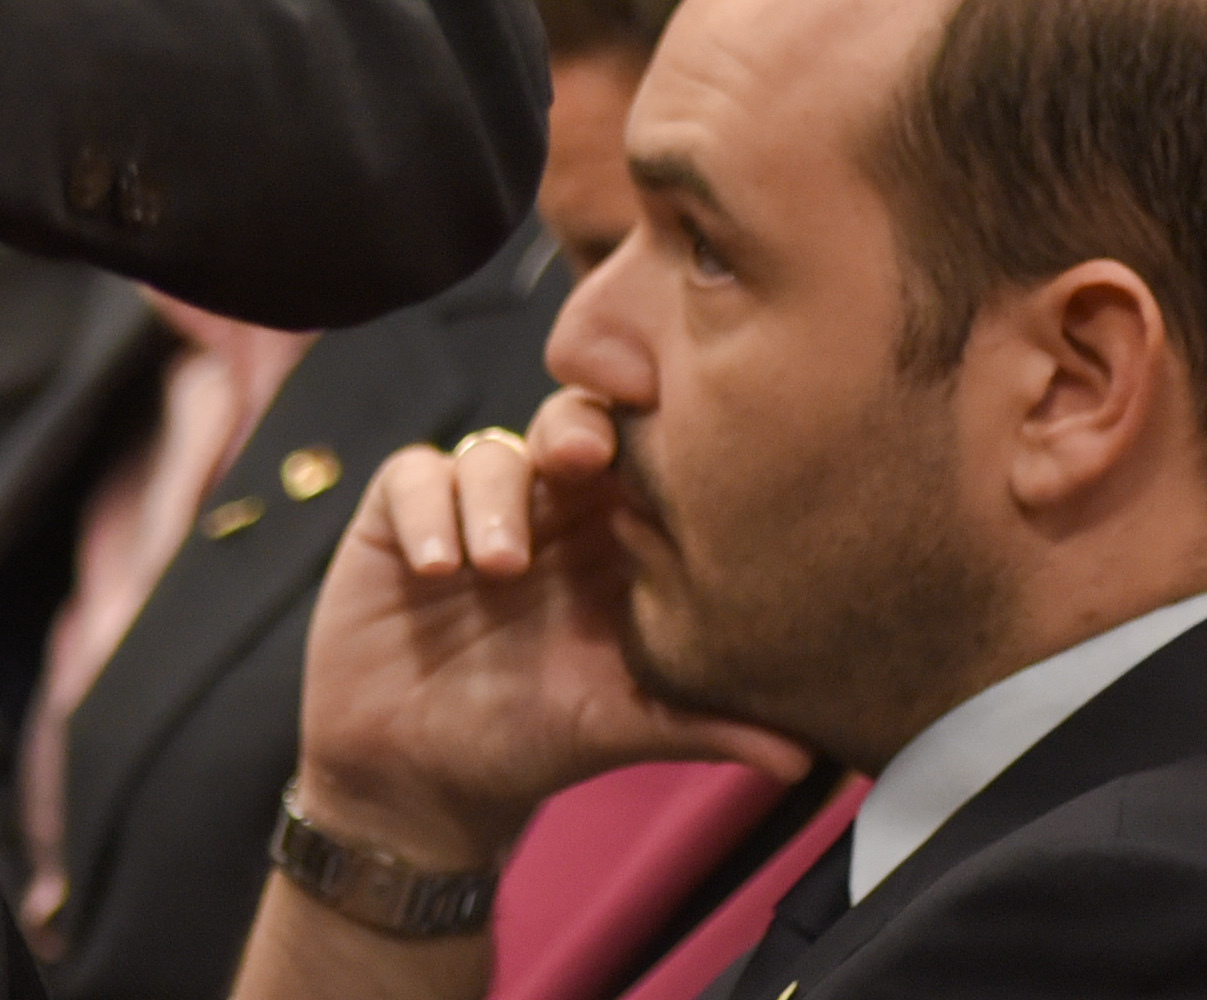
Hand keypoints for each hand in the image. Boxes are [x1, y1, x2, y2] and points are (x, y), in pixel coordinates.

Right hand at [290, 392, 805, 872]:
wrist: (417, 778)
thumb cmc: (530, 743)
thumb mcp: (620, 729)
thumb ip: (703, 727)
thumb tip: (805, 759)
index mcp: (612, 550)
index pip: (645, 467)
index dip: (658, 445)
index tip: (675, 453)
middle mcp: (548, 517)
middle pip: (571, 427)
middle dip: (578, 429)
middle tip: (582, 459)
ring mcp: (471, 512)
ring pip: (494, 452)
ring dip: (496, 498)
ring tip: (498, 568)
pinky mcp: (400, 518)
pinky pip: (416, 476)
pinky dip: (428, 510)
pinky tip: (436, 569)